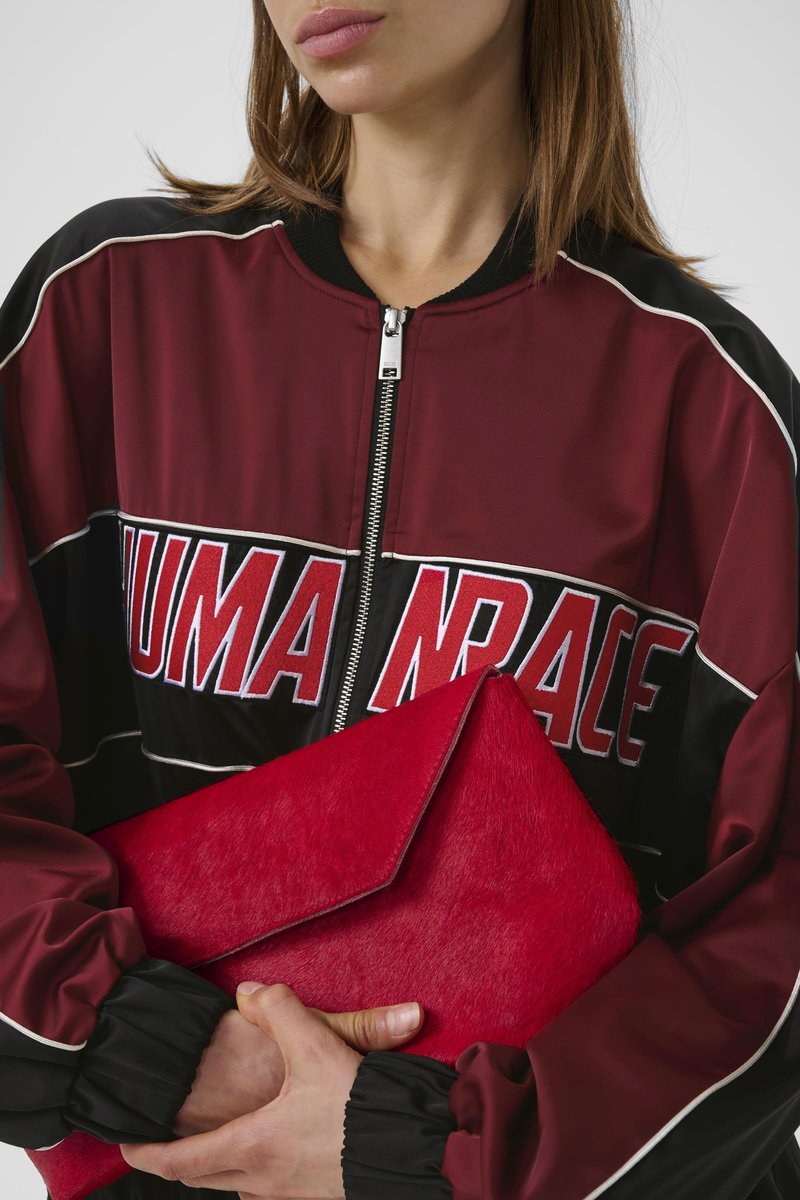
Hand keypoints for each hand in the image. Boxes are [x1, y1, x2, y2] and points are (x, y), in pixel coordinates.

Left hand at [122, 981, 414, 1196]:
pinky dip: (253, 1169)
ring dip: (217, 1164)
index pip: (177, 1161)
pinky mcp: (317, 1194)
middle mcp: (263, 1178)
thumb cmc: (359, 1108)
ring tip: (213, 1140)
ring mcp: (291, 1192)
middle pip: (201, 1178)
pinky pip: (268, 1186)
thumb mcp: (316, 1045)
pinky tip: (273, 1145)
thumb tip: (249, 992)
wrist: (413, 1152)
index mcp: (251, 1145)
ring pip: (236, 1184)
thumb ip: (279, 1008)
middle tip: (160, 1142)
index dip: (144, 1152)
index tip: (124, 1143)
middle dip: (177, 1159)